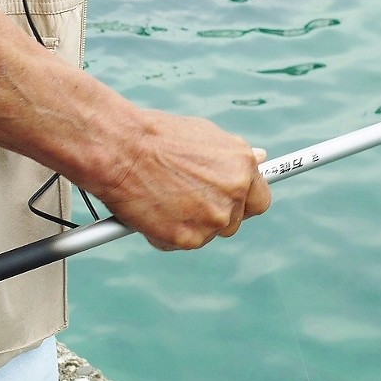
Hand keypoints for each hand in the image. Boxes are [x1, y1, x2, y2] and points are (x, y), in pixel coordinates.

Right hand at [90, 110, 271, 249]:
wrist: (119, 150)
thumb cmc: (155, 138)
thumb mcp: (204, 135)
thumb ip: (233, 156)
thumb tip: (261, 158)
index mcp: (242, 166)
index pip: (259, 200)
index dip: (242, 203)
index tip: (228, 202)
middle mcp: (234, 193)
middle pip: (233, 222)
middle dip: (212, 215)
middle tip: (184, 200)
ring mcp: (213, 219)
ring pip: (207, 234)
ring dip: (189, 225)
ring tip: (161, 198)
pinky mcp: (189, 239)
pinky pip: (182, 244)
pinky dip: (166, 234)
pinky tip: (151, 211)